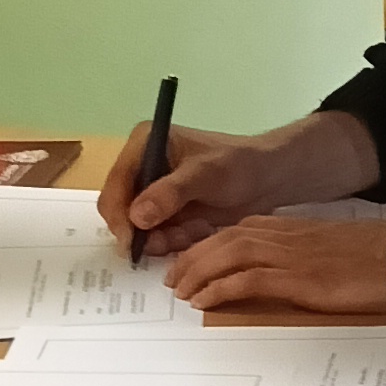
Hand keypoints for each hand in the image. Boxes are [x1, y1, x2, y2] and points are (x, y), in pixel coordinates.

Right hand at [102, 106, 378, 260]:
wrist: (269, 179)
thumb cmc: (240, 165)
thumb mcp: (206, 174)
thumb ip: (170, 193)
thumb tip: (136, 216)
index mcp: (144, 144)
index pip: (115, 184)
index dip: (119, 214)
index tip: (132, 241)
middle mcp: (143, 166)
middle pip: (121, 209)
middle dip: (143, 231)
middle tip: (169, 242)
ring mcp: (153, 191)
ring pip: (138, 228)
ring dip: (163, 238)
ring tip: (195, 230)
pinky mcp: (166, 212)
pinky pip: (157, 236)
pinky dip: (175, 240)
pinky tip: (199, 230)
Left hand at [163, 214, 385, 320]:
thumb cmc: (376, 259)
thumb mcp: (334, 251)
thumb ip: (306, 255)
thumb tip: (287, 272)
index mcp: (295, 229)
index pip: (239, 229)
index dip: (208, 245)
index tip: (189, 262)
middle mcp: (287, 236)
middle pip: (225, 238)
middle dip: (193, 257)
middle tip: (172, 279)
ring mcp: (292, 256)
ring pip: (229, 254)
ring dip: (198, 272)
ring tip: (180, 291)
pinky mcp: (300, 278)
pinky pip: (248, 279)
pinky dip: (221, 287)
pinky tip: (204, 301)